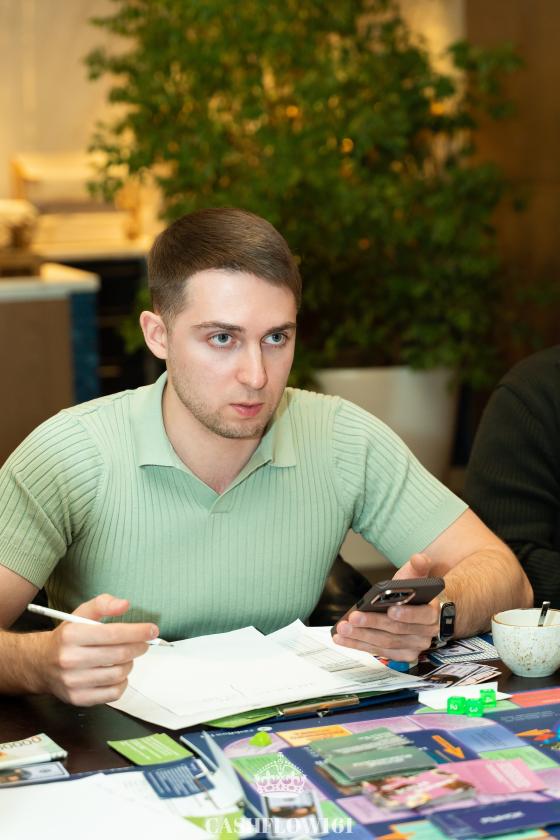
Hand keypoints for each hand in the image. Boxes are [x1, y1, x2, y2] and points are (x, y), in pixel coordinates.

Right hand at [33, 594, 157, 705]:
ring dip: (129, 664)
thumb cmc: (67, 638)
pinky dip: (122, 682)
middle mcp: (70, 659)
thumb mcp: (80, 614)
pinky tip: (117, 673)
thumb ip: (103, 604)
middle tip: (144, 643)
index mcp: (72, 635)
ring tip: (125, 657)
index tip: (152, 630)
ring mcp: (74, 682)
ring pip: (119, 674)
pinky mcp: (79, 698)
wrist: (41, 664)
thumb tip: (124, 605)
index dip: (138, 632)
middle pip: (119, 654)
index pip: (113, 634)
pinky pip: (113, 693)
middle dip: (139, 647)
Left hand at [332, 553, 439, 662]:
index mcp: (433, 613)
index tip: (390, 610)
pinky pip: (379, 651)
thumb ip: (419, 566)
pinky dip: (359, 645)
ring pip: (386, 643)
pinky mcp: (401, 655)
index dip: (408, 614)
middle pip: (398, 630)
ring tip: (343, 628)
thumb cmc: (415, 594)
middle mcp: (426, 634)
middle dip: (374, 623)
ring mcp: (414, 647)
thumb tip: (418, 558)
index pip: (424, 615)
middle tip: (354, 617)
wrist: (421, 612)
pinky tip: (343, 639)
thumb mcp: (416, 577)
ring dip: (362, 636)